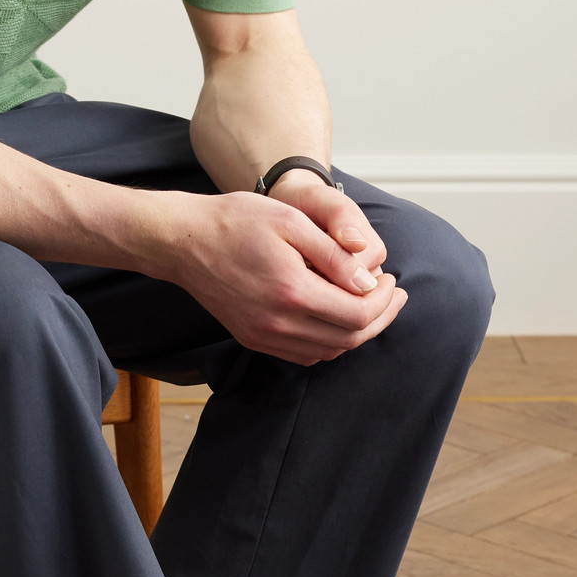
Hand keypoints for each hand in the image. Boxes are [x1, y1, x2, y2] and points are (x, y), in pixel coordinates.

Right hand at [159, 189, 407, 366]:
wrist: (184, 242)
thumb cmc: (237, 221)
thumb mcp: (292, 221)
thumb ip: (334, 256)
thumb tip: (369, 284)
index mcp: (292, 291)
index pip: (357, 314)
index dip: (383, 301)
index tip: (391, 280)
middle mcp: (279, 324)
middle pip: (348, 339)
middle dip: (379, 318)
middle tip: (393, 295)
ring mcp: (265, 337)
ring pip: (329, 351)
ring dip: (357, 332)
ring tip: (371, 306)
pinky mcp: (255, 340)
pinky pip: (305, 355)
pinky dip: (330, 342)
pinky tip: (338, 319)